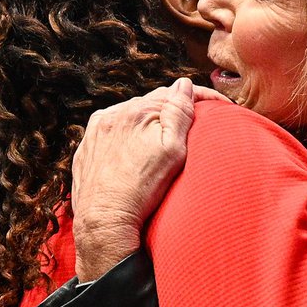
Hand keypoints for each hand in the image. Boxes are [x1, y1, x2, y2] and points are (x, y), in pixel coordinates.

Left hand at [71, 78, 209, 281]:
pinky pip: (110, 134)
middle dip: (171, 111)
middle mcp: (111, 115)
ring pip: (129, 118)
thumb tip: (183, 85)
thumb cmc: (141, 190)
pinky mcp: (86, 150)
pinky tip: (135, 153)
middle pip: (150, 105)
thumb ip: (178, 114)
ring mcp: (95, 132)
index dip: (199, 97)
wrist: (104, 221)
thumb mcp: (172, 151)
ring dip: (146, 124)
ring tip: (162, 141)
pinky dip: (125, 137)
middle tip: (192, 125)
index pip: (172, 93)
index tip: (220, 105)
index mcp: (135, 111)